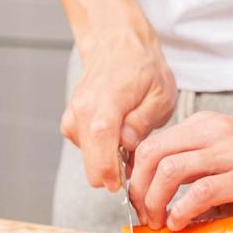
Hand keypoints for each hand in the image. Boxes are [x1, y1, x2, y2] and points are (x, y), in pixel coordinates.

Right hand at [61, 27, 176, 190]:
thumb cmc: (143, 69)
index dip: (111, 171)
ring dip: (113, 160)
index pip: (101, 144)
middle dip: (116, 172)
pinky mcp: (72, 124)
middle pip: (91, 162)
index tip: (123, 187)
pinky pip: (89, 151)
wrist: (116, 46)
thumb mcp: (160, 95)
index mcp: (105, 103)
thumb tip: (128, 145)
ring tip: (135, 141)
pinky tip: (122, 136)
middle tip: (142, 164)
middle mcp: (81, 112)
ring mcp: (73, 118)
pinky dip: (106, 151)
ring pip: (91, 160)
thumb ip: (143, 122)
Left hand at [129, 113, 232, 229]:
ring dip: (156, 202)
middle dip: (139, 190)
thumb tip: (170, 207)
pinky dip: (182, 211)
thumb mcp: (231, 155)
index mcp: (206, 125)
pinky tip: (182, 223)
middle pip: (153, 155)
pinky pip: (201, 192)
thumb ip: (201, 172)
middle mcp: (215, 134)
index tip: (140, 201)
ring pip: (171, 170)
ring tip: (161, 222)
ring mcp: (232, 155)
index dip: (137, 176)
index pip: (152, 144)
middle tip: (145, 215)